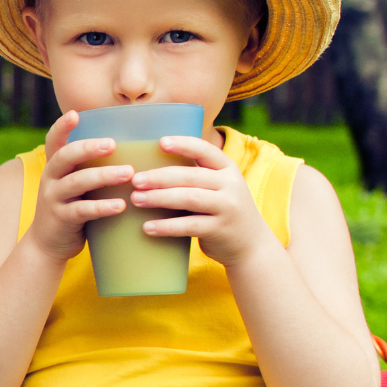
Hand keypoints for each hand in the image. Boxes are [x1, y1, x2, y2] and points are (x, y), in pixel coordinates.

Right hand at [27, 112, 133, 262]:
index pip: (54, 140)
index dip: (62, 127)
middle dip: (88, 148)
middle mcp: (50, 178)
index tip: (76, 113)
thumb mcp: (73, 183)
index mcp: (55, 166)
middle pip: (65, 157)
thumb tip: (131, 146)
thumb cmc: (71, 207)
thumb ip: (89, 167)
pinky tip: (120, 205)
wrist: (47, 244)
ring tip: (128, 174)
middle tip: (113, 144)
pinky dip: (102, 207)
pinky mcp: (61, 219)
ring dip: (103, 176)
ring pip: (76, 182)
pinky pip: (82, 210)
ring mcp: (53, 199)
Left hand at [132, 133, 269, 265]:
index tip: (160, 142)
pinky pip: (189, 226)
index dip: (184, 145)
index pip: (205, 151)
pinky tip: (147, 227)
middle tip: (135, 180)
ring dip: (159, 198)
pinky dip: (166, 226)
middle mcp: (230, 185)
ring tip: (135, 199)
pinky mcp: (220, 229)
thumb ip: (195, 177)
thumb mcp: (218, 188)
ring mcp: (227, 207)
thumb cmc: (221, 210)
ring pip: (189, 198)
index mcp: (227, 169)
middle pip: (191, 176)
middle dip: (160, 177)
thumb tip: (148, 168)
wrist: (251, 244)